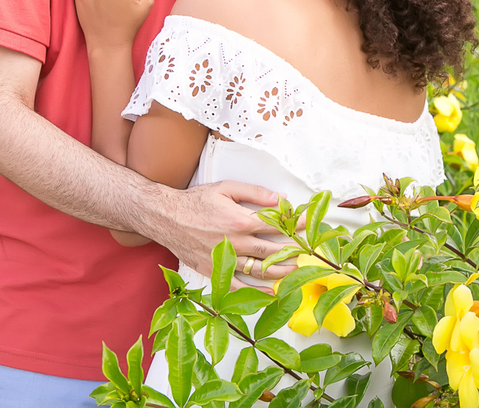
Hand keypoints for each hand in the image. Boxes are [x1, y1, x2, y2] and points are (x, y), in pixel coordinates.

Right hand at [157, 181, 297, 292]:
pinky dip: (255, 291)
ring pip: (260, 270)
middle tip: (311, 252)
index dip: (297, 225)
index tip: (311, 225)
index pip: (277, 225)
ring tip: (299, 271)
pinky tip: (270, 291)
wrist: (166, 217)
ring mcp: (225, 259)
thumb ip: (255, 192)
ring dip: (282, 272)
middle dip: (295, 251)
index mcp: (241, 220)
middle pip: (273, 250)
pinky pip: (238, 286)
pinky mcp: (214, 271)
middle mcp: (235, 242)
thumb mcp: (226, 188)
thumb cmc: (196, 201)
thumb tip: (280, 199)